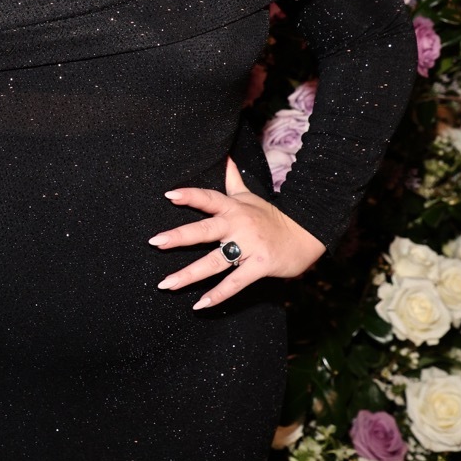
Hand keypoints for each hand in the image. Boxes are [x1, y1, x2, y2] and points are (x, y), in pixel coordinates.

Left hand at [148, 157, 325, 308]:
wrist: (306, 233)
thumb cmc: (271, 216)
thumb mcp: (250, 196)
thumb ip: (233, 179)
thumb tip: (225, 156)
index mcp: (233, 208)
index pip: (208, 199)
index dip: (189, 195)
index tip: (168, 195)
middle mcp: (238, 225)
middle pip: (204, 230)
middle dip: (179, 236)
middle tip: (155, 242)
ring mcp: (249, 247)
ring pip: (214, 261)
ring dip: (189, 274)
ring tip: (166, 284)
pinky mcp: (259, 266)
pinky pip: (235, 282)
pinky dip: (217, 294)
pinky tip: (199, 304)